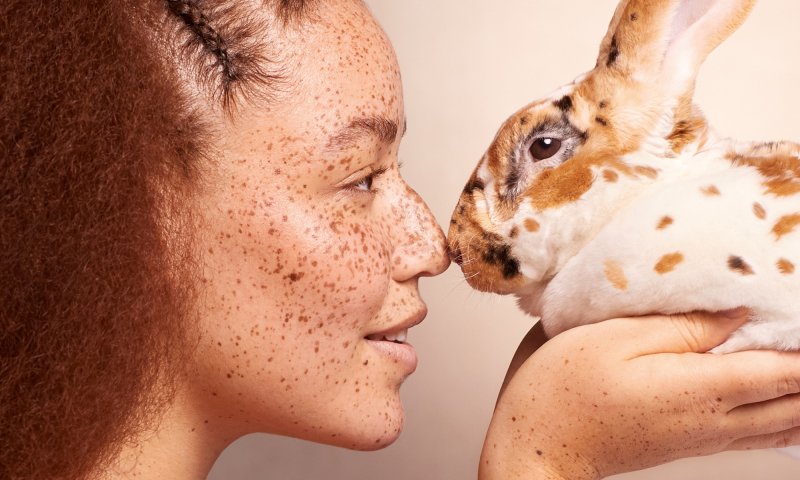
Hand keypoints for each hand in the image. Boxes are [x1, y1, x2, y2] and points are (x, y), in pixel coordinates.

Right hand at [480, 310, 799, 479]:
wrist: (534, 447)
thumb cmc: (561, 389)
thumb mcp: (613, 338)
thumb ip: (680, 326)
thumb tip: (736, 314)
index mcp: (698, 388)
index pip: (783, 370)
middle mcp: (711, 419)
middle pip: (791, 403)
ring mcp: (700, 437)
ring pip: (779, 425)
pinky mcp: (684, 444)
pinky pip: (753, 436)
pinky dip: (782, 421)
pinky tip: (787, 413)